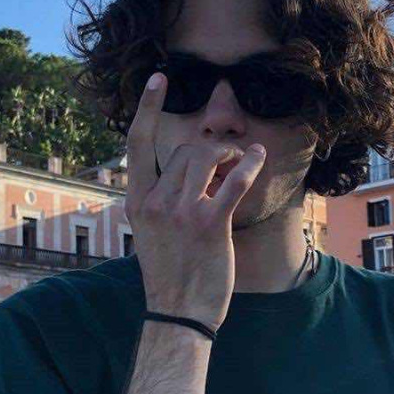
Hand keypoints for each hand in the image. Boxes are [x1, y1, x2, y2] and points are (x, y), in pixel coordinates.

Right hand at [125, 72, 265, 333]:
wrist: (178, 316)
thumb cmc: (169, 277)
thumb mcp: (150, 235)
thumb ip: (159, 203)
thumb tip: (181, 178)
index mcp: (137, 202)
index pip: (136, 144)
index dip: (147, 107)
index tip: (158, 78)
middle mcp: (155, 202)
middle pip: (186, 149)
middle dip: (212, 151)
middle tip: (229, 163)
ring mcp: (181, 213)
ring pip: (208, 158)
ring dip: (231, 155)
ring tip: (241, 165)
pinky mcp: (210, 225)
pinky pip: (233, 181)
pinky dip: (249, 164)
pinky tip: (257, 158)